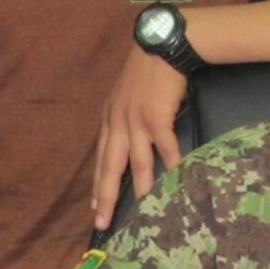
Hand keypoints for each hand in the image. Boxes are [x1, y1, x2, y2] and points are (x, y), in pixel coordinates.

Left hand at [92, 46, 188, 229]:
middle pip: (110, 167)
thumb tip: (131, 138)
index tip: (94, 206)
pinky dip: (171, 166)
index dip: (97, 183)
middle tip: (102, 222)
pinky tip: (175, 182)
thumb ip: (125, 117)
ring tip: (142, 212)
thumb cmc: (147, 69)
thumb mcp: (125, 94)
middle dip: (105, 196)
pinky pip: (165, 148)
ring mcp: (136, 121)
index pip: (100, 157)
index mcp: (110, 118)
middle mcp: (118, 123)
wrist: (160, 46)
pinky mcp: (156, 117)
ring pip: (136, 163)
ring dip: (140, 190)